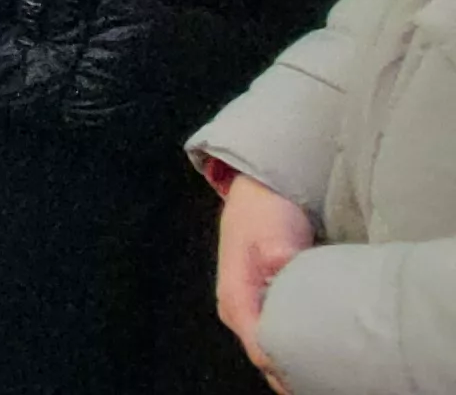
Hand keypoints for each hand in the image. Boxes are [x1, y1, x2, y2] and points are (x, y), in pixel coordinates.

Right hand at [213, 171, 312, 386]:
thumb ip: (277, 255)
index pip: (258, 346)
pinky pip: (278, 334)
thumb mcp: (271, 232)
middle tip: (332, 380)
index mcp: (234, 297)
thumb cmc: (264, 212)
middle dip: (292, 373)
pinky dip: (297, 347)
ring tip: (330, 373)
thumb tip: (286, 271)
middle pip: (263, 355)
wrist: (260, 191)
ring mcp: (249, 307)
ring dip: (295, 362)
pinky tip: (322, 352)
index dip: (286, 366)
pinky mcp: (262, 302)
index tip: (321, 375)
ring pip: (270, 347)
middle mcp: (237, 309)